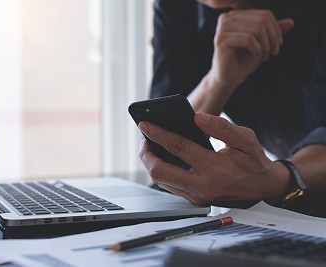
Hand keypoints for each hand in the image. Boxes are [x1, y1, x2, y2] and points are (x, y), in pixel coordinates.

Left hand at [138, 112, 289, 204]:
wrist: (263, 188)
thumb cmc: (253, 161)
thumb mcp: (245, 139)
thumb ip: (221, 127)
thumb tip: (197, 117)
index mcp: (215, 168)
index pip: (178, 147)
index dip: (158, 134)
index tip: (145, 124)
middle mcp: (203, 185)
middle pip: (161, 171)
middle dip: (146, 154)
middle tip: (144, 140)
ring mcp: (197, 195)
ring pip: (162, 180)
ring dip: (151, 163)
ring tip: (150, 147)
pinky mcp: (194, 199)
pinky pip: (169, 185)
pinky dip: (161, 170)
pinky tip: (161, 158)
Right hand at [209, 9, 293, 92]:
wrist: (228, 79)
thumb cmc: (243, 61)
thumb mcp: (262, 44)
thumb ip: (273, 32)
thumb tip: (291, 21)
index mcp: (235, 15)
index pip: (265, 15)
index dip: (276, 30)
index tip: (277, 45)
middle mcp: (226, 18)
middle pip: (262, 20)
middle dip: (273, 38)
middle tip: (273, 53)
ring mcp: (222, 28)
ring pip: (257, 29)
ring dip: (266, 45)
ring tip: (265, 57)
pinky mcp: (221, 40)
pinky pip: (249, 40)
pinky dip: (258, 50)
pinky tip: (258, 58)